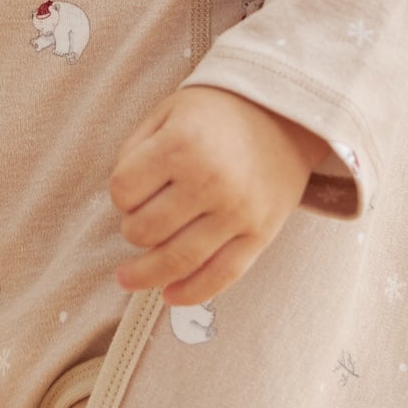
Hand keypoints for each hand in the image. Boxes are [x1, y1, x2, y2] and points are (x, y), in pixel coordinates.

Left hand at [108, 84, 325, 303]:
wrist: (288, 114)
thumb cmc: (219, 112)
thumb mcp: (169, 112)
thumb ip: (136, 149)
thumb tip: (122, 201)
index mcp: (182, 144)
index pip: (123, 191)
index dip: (120, 194)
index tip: (130, 190)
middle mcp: (210, 180)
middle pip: (145, 230)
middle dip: (132, 230)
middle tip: (138, 221)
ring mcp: (238, 211)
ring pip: (177, 261)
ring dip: (146, 274)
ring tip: (128, 278)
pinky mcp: (261, 234)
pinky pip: (222, 276)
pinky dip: (191, 293)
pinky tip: (169, 296)